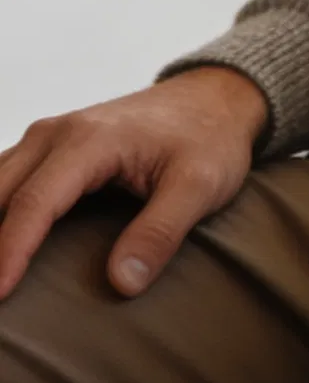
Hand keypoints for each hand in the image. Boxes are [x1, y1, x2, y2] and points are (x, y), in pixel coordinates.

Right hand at [0, 65, 268, 301]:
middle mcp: (56, 133)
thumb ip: (161, 232)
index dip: (10, 251)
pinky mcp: (49, 148)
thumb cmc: (209, 139)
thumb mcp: (200, 185)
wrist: (215, 99)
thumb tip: (122, 283)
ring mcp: (48, 137)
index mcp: (89, 141)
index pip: (35, 203)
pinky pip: (5, 178)